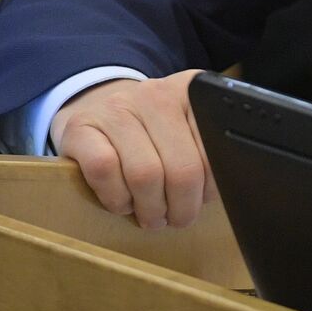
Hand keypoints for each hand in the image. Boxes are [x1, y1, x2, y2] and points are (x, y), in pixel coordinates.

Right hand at [50, 69, 216, 228]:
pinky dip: (116, 199)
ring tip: (153, 216)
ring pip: (145, 174)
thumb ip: (209, 151)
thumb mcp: (186, 130)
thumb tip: (231, 190)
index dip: (211, 187)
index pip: (215, 149)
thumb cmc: (150, 132)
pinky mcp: (80, 127)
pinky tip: (122, 203)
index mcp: (192, 91)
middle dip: (183, 207)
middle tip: (178, 219)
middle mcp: (156, 93)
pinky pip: (105, 171)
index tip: (204, 200)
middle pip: (182, 168)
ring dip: (151, 209)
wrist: (94, 110)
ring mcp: (116, 107)